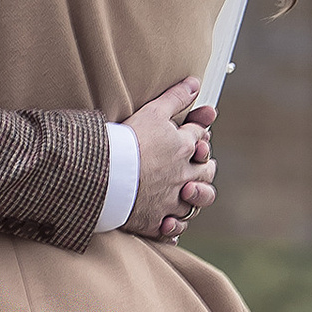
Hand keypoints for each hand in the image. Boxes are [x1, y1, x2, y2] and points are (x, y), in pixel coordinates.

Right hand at [124, 81, 214, 242]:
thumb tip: (194, 82)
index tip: (199, 135)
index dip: (200, 135)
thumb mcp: (153, 112)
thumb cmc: (128, 141)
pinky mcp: (156, 221)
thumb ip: (176, 97)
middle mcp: (183, 176)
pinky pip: (171, 229)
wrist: (106, 175)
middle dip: (205, 168)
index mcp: (184, 149)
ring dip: (195, 198)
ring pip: (194, 203)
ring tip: (188, 193)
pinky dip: (173, 228)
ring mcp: (171, 200)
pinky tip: (170, 224)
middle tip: (202, 165)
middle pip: (205, 173)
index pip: (200, 139)